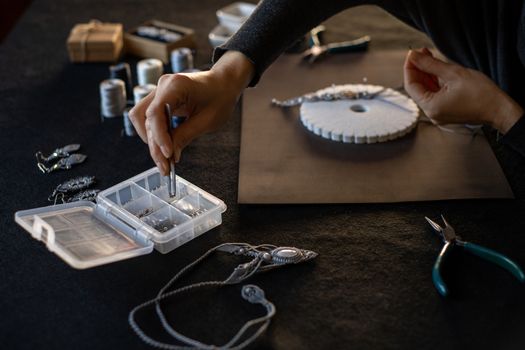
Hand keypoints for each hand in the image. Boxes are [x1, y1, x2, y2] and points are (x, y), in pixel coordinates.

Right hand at [129, 51, 253, 174]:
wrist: (224, 83)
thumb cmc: (220, 97)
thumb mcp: (207, 120)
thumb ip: (186, 136)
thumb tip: (171, 156)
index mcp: (176, 86)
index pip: (155, 113)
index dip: (159, 136)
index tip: (168, 155)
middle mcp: (163, 86)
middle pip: (144, 118)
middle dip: (154, 144)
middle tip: (165, 167)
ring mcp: (160, 92)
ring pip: (142, 119)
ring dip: (151, 141)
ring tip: (165, 162)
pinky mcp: (161, 100)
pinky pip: (150, 119)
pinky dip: (156, 135)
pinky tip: (165, 150)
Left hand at [403, 48, 522, 132]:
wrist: (499, 108)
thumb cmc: (481, 94)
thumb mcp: (453, 73)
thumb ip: (430, 64)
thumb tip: (414, 56)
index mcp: (431, 107)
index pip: (411, 85)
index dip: (410, 67)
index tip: (411, 53)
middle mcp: (431, 113)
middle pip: (417, 88)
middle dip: (418, 69)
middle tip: (420, 52)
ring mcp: (438, 113)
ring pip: (426, 90)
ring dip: (426, 73)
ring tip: (428, 56)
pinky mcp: (445, 110)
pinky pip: (435, 94)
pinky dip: (434, 82)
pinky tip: (435, 68)